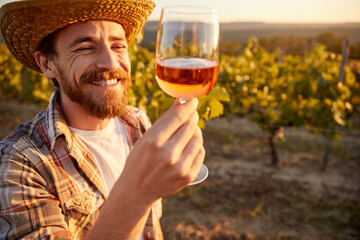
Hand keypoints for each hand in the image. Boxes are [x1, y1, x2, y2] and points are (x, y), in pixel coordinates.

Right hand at [88, 98, 204, 239]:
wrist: (137, 190)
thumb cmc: (139, 159)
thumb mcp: (146, 138)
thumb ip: (165, 120)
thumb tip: (181, 102)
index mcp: (153, 142)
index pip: (178, 117)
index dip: (188, 106)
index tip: (193, 100)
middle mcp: (168, 154)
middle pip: (190, 126)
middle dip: (192, 117)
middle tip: (191, 114)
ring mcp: (180, 167)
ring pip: (198, 138)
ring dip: (195, 130)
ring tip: (188, 130)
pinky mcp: (188, 176)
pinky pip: (200, 152)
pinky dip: (196, 145)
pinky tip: (189, 144)